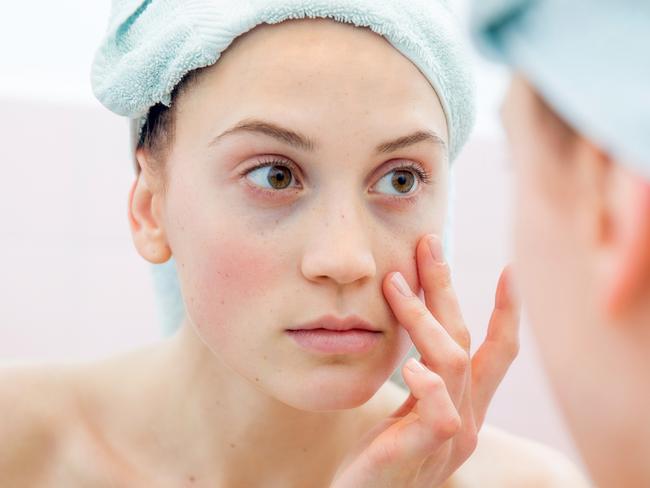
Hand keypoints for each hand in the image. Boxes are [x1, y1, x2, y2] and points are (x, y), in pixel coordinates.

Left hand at [331, 234, 520, 487]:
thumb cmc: (380, 457)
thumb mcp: (406, 410)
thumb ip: (421, 378)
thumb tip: (414, 324)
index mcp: (464, 406)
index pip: (495, 353)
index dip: (507, 312)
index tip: (510, 271)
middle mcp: (466, 419)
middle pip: (466, 340)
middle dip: (448, 287)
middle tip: (429, 244)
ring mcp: (447, 439)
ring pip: (451, 362)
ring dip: (423, 317)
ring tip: (394, 283)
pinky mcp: (420, 454)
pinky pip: (438, 412)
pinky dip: (428, 383)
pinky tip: (410, 364)